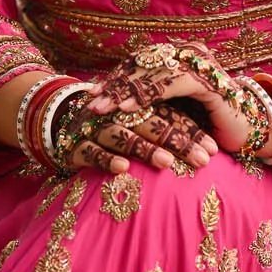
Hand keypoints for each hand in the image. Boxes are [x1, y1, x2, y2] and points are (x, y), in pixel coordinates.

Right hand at [53, 88, 216, 175]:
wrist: (57, 120)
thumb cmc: (112, 125)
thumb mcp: (139, 118)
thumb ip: (167, 123)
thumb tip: (211, 144)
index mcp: (136, 103)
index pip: (169, 114)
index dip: (192, 132)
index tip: (214, 151)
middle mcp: (117, 112)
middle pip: (151, 123)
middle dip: (177, 142)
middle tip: (202, 160)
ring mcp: (95, 126)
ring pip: (122, 135)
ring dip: (145, 148)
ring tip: (167, 163)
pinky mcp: (74, 143)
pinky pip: (91, 151)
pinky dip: (106, 159)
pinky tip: (123, 168)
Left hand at [85, 41, 271, 160]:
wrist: (246, 132)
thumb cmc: (207, 124)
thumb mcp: (171, 112)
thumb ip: (148, 102)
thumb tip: (110, 103)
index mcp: (176, 58)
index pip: (139, 64)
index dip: (115, 79)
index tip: (91, 95)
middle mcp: (186, 54)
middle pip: (143, 65)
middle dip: (115, 85)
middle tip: (91, 102)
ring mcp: (199, 63)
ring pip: (154, 72)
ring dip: (126, 91)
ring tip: (105, 107)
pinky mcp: (208, 78)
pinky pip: (172, 83)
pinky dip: (150, 94)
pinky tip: (131, 107)